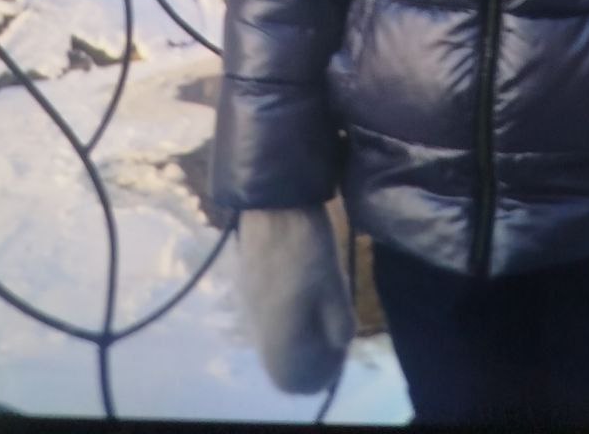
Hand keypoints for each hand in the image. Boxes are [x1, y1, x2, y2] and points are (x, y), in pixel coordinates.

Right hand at [237, 203, 355, 392]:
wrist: (273, 206)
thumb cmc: (307, 247)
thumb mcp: (334, 284)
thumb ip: (338, 321)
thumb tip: (340, 343)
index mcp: (279, 339)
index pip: (296, 382)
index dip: (322, 372)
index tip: (341, 346)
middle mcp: (258, 332)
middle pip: (285, 364)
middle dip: (313, 354)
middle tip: (337, 328)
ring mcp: (250, 311)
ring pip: (277, 342)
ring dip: (301, 336)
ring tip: (325, 307)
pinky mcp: (248, 291)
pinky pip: (270, 322)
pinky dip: (289, 319)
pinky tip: (306, 292)